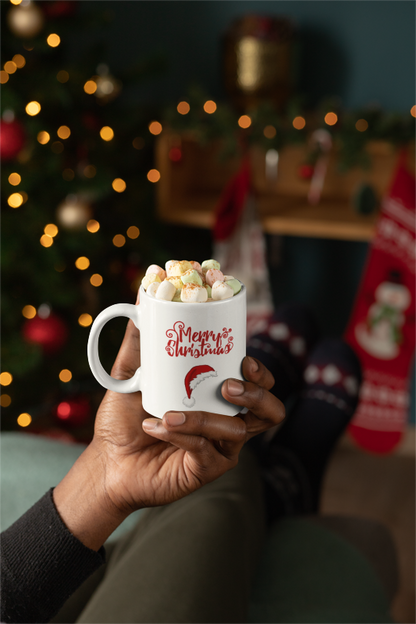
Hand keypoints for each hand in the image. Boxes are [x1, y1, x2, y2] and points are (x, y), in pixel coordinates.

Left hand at [54, 295, 284, 549]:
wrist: (107, 460)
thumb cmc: (124, 418)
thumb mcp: (131, 374)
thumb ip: (140, 341)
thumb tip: (142, 297)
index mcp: (217, 397)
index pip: (257, 383)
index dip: (260, 372)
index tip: (244, 358)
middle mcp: (226, 422)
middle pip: (269, 412)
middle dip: (257, 395)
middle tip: (228, 385)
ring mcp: (219, 449)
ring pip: (238, 431)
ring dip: (205, 418)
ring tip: (172, 412)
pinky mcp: (204, 470)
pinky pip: (205, 450)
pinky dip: (181, 435)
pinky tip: (156, 426)